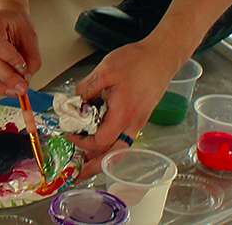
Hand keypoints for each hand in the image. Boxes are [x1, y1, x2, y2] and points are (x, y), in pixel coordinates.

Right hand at [0, 5, 41, 94]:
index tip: (24, 69)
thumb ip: (32, 57)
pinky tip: (5, 88)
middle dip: (7, 78)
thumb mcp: (30, 35)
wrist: (2, 15)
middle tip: (22, 88)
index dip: (10, 60)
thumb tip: (26, 79)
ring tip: (14, 91)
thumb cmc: (15, 22)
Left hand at [71, 40, 180, 165]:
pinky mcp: (140, 117)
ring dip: (103, 157)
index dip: (82, 142)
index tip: (70, 134)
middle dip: (95, 165)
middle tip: (79, 174)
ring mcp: (138, 122)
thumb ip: (87, 88)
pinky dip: (111, 145)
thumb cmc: (136, 62)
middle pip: (113, 154)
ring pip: (120, 148)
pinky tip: (101, 142)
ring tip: (87, 163)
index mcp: (123, 114)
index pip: (101, 141)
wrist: (161, 57)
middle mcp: (132, 124)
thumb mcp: (105, 70)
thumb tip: (74, 102)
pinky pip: (124, 138)